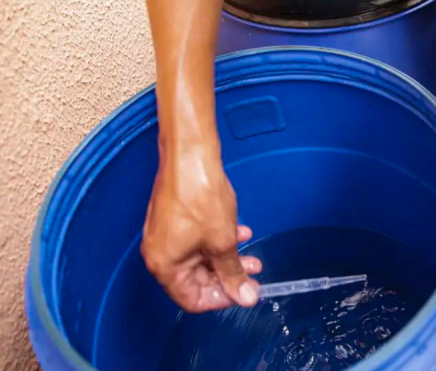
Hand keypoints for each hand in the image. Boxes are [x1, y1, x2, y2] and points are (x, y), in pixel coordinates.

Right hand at [141, 146, 260, 311]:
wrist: (190, 157)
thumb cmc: (200, 198)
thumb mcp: (223, 242)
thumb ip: (233, 273)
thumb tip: (244, 297)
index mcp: (164, 266)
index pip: (191, 299)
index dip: (220, 299)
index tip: (243, 292)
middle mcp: (160, 254)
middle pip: (196, 279)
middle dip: (228, 276)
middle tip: (253, 273)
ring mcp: (166, 235)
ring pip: (201, 258)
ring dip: (227, 258)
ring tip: (252, 254)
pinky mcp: (174, 219)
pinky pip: (197, 239)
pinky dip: (218, 240)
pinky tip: (240, 231)